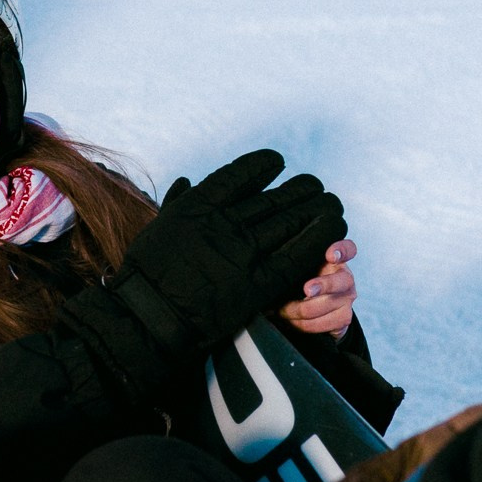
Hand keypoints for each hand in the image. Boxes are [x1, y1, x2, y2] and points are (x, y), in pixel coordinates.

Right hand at [59, 149, 345, 400]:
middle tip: (315, 188)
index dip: (265, 164)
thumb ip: (178, 202)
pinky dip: (319, 239)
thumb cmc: (148, 274)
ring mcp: (242, 253)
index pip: (242, 173)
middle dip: (303, 190)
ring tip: (332, 205)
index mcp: (199, 205)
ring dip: (318, 210)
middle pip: (277, 197)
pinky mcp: (258, 284)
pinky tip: (332, 230)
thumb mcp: (158, 227)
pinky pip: (298, 255)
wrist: (150, 319)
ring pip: (293, 220)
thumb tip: (189, 182)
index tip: (278, 162)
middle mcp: (224, 223)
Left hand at [280, 239, 356, 337]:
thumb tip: (273, 267)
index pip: (348, 249)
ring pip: (328, 307)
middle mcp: (346, 279)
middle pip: (342, 281)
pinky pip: (324, 325)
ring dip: (301, 311)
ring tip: (282, 311)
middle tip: (306, 289)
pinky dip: (303, 325)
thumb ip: (296, 264)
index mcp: (336, 261)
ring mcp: (347, 300)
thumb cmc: (304, 282)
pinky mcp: (344, 320)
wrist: (317, 308)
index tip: (330, 255)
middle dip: (323, 285)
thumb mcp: (301, 270)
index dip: (341, 250)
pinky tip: (291, 321)